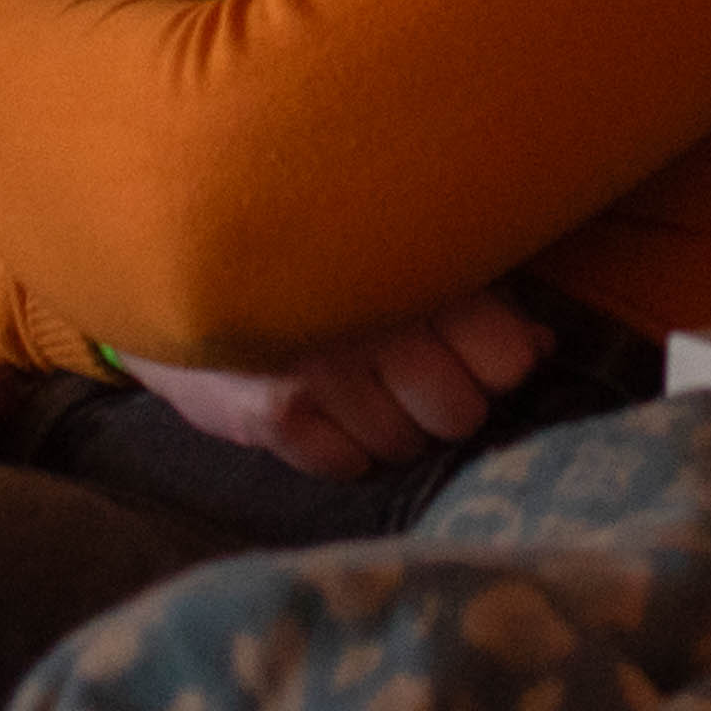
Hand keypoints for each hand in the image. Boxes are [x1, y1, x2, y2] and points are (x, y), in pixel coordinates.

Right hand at [112, 288, 551, 480]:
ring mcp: (320, 372)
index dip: (498, 362)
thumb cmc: (302, 244)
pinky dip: (343, 448)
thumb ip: (467, 293)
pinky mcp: (271, 417)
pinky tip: (323, 408)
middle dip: (446, 401)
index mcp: (414, 265)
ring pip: (405, 446)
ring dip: (393, 427)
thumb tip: (541, 346)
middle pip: (461, 413)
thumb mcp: (391, 244)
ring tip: (362, 387)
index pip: (508, 357)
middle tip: (413, 374)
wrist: (169, 244)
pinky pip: (346, 466)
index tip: (473, 351)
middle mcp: (372, 319)